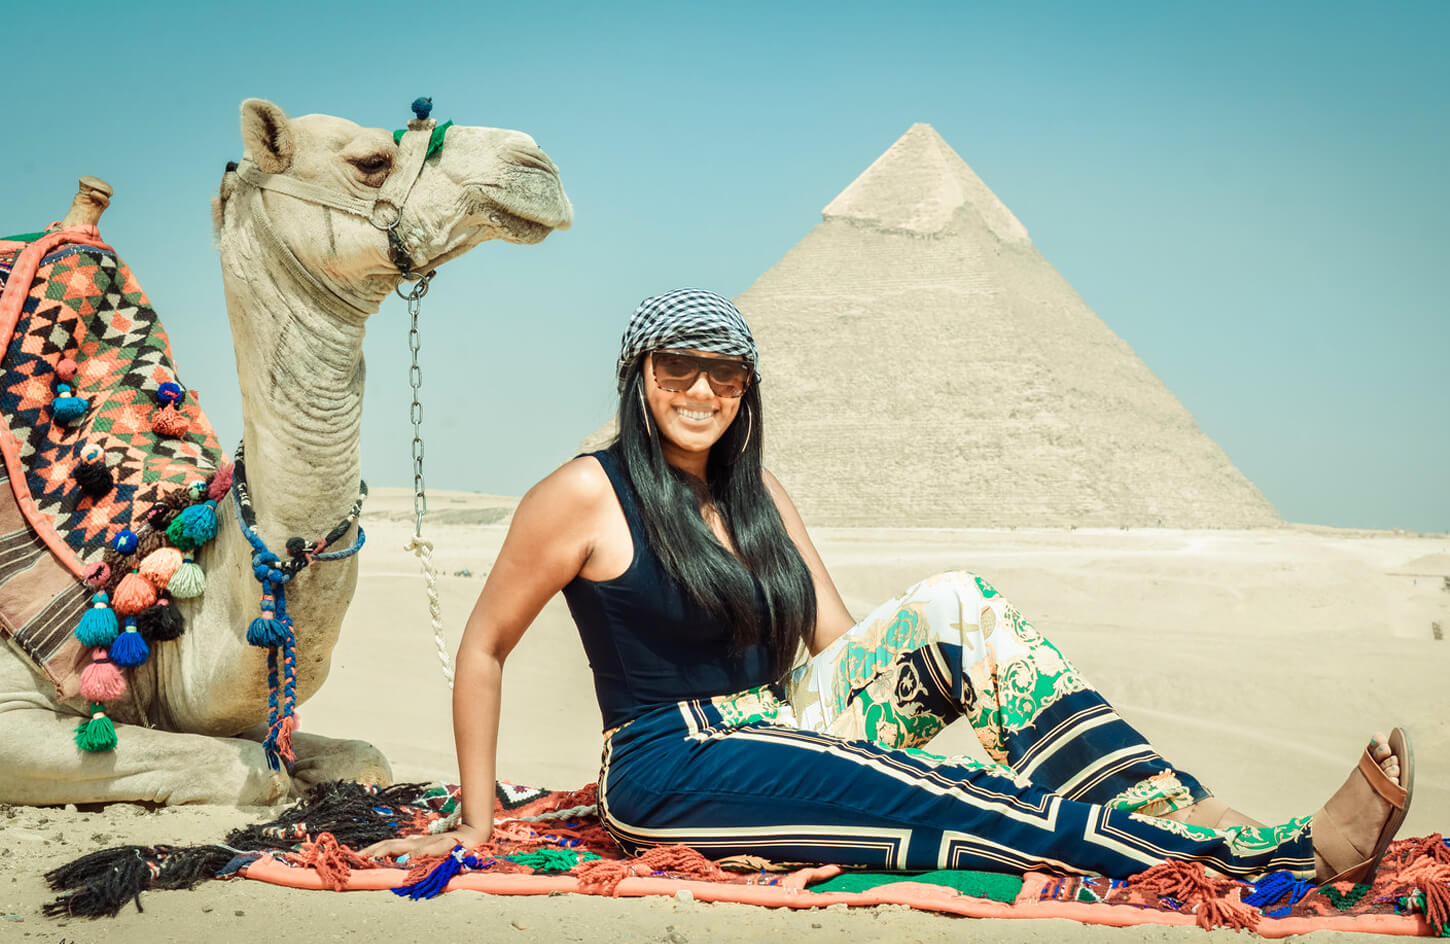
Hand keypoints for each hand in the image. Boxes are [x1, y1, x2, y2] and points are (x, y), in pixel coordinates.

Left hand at [359, 822, 490, 860]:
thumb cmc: (449, 844)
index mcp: (412, 844)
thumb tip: (398, 860)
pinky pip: (434, 848)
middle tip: (355, 859)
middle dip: (372, 851)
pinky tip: (413, 857)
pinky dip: (422, 852)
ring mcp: (431, 842)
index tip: (350, 858)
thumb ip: (414, 853)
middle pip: (391, 844)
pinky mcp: (447, 844)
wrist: (475, 834)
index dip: (369, 851)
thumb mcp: (428, 851)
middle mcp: (418, 842)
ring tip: (375, 858)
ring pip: (408, 846)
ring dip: (391, 851)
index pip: (386, 846)